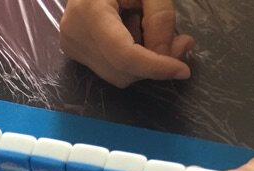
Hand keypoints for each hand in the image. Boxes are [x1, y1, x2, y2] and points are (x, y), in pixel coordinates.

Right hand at [60, 0, 193, 87]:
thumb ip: (160, 17)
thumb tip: (167, 56)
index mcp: (90, 13)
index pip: (122, 55)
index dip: (154, 67)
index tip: (182, 71)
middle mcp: (74, 36)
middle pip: (120, 70)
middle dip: (153, 64)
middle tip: (181, 42)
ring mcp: (71, 47)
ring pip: (116, 74)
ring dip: (143, 61)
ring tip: (150, 28)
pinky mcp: (74, 52)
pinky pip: (109, 68)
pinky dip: (130, 58)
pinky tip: (132, 31)